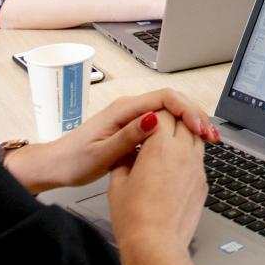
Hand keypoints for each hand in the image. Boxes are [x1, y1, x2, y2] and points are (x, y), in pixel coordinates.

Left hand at [5, 88, 218, 193]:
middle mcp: (129, 108)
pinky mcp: (132, 126)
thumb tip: (156, 119)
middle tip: (211, 135)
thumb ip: (129, 136)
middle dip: (195, 115)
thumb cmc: (73, 162)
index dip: (187, 111)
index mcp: (123, 110)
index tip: (199, 129)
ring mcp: (131, 116)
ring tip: (206, 138)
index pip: (166, 98)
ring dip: (189, 122)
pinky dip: (178, 130)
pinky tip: (187, 142)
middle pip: (172, 101)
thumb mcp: (102, 153)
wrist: (53, 166)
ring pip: (169, 111)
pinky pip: (162, 121)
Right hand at [107, 111, 208, 264]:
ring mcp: (197, 167)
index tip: (146, 119)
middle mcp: (183, 152)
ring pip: (196, 137)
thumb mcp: (117, 181)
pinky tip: (177, 164)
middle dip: (172, 118)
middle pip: (184, 120)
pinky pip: (200, 158)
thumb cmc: (134, 217)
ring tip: (171, 141)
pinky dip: (190, 154)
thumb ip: (124, 158)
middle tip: (160, 125)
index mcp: (160, 147)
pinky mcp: (203, 182)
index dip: (154, 114)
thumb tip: (127, 150)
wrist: (156, 244)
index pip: (163, 114)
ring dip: (185, 133)